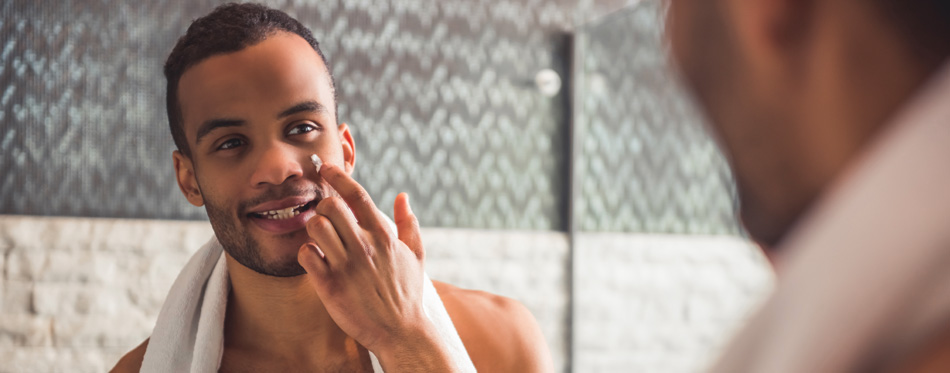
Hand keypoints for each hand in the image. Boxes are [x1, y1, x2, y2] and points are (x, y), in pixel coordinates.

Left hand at [296, 163, 456, 370]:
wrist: (402, 331)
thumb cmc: (407, 293)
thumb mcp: (416, 255)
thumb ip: (408, 223)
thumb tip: (403, 197)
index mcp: (383, 235)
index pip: (357, 195)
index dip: (338, 177)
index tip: (326, 169)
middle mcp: (364, 246)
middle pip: (330, 206)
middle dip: (323, 206)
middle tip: (324, 217)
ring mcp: (346, 265)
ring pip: (315, 227)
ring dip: (314, 229)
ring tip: (320, 239)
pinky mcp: (330, 285)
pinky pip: (306, 255)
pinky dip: (307, 254)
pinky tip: (315, 260)